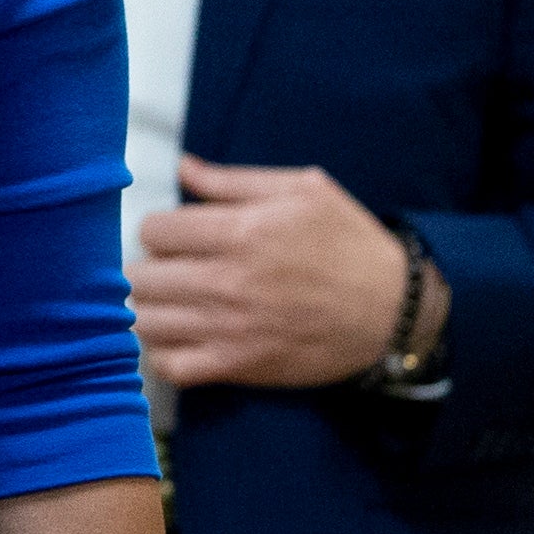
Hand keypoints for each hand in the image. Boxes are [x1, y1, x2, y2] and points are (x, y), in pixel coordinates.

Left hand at [131, 161, 427, 390]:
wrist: (392, 311)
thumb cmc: (349, 243)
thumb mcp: (304, 190)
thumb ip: (235, 180)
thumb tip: (183, 167)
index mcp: (242, 232)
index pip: (154, 229)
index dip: (160, 229)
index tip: (176, 236)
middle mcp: (228, 282)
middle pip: (140, 277)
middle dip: (146, 267)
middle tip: (166, 269)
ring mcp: (229, 329)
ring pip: (145, 322)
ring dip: (146, 309)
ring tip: (164, 301)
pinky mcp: (238, 366)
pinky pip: (170, 367)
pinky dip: (162, 353)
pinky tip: (177, 337)